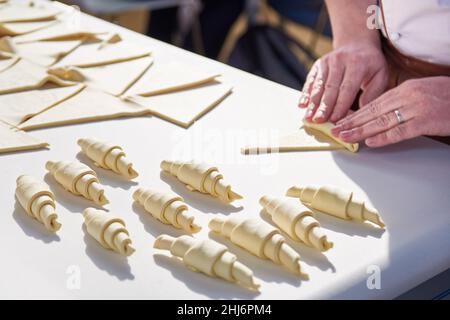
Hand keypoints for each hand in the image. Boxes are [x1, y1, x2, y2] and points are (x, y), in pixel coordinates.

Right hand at [299, 41, 388, 123]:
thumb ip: (372, 95)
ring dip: (313, 103)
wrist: (357, 43)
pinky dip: (305, 93)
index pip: (347, 88)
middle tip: (318, 121)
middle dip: (324, 106)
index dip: (340, 105)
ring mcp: (327, 62)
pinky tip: (301, 105)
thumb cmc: (371, 65)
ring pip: (318, 86)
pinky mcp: (318, 65)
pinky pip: (310, 80)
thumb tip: (359, 114)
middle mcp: (340, 61)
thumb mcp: (380, 76)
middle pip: (330, 88)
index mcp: (358, 64)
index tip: (335, 119)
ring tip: (308, 117)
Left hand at [331, 77, 449, 146]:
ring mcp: (416, 108)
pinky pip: (400, 130)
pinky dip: (384, 137)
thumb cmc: (448, 96)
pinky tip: (370, 142)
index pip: (373, 103)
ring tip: (345, 137)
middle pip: (373, 112)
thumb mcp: (422, 92)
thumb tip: (380, 113)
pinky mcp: (426, 121)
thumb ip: (402, 101)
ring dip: (360, 131)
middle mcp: (407, 96)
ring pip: (381, 121)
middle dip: (351, 123)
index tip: (342, 122)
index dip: (355, 114)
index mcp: (405, 89)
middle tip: (335, 131)